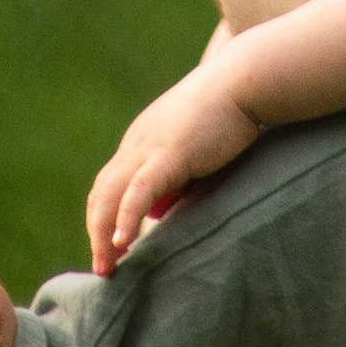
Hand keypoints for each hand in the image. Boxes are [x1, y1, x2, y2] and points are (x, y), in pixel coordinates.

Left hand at [87, 67, 261, 271]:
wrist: (248, 78)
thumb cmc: (231, 109)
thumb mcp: (195, 147)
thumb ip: (174, 177)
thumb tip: (157, 212)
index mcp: (142, 141)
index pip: (110, 186)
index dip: (106, 218)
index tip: (112, 248)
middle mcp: (137, 144)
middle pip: (101, 194)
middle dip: (97, 233)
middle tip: (104, 268)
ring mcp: (150, 146)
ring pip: (109, 196)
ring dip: (102, 234)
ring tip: (109, 266)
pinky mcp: (170, 152)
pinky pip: (138, 190)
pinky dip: (125, 217)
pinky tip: (123, 243)